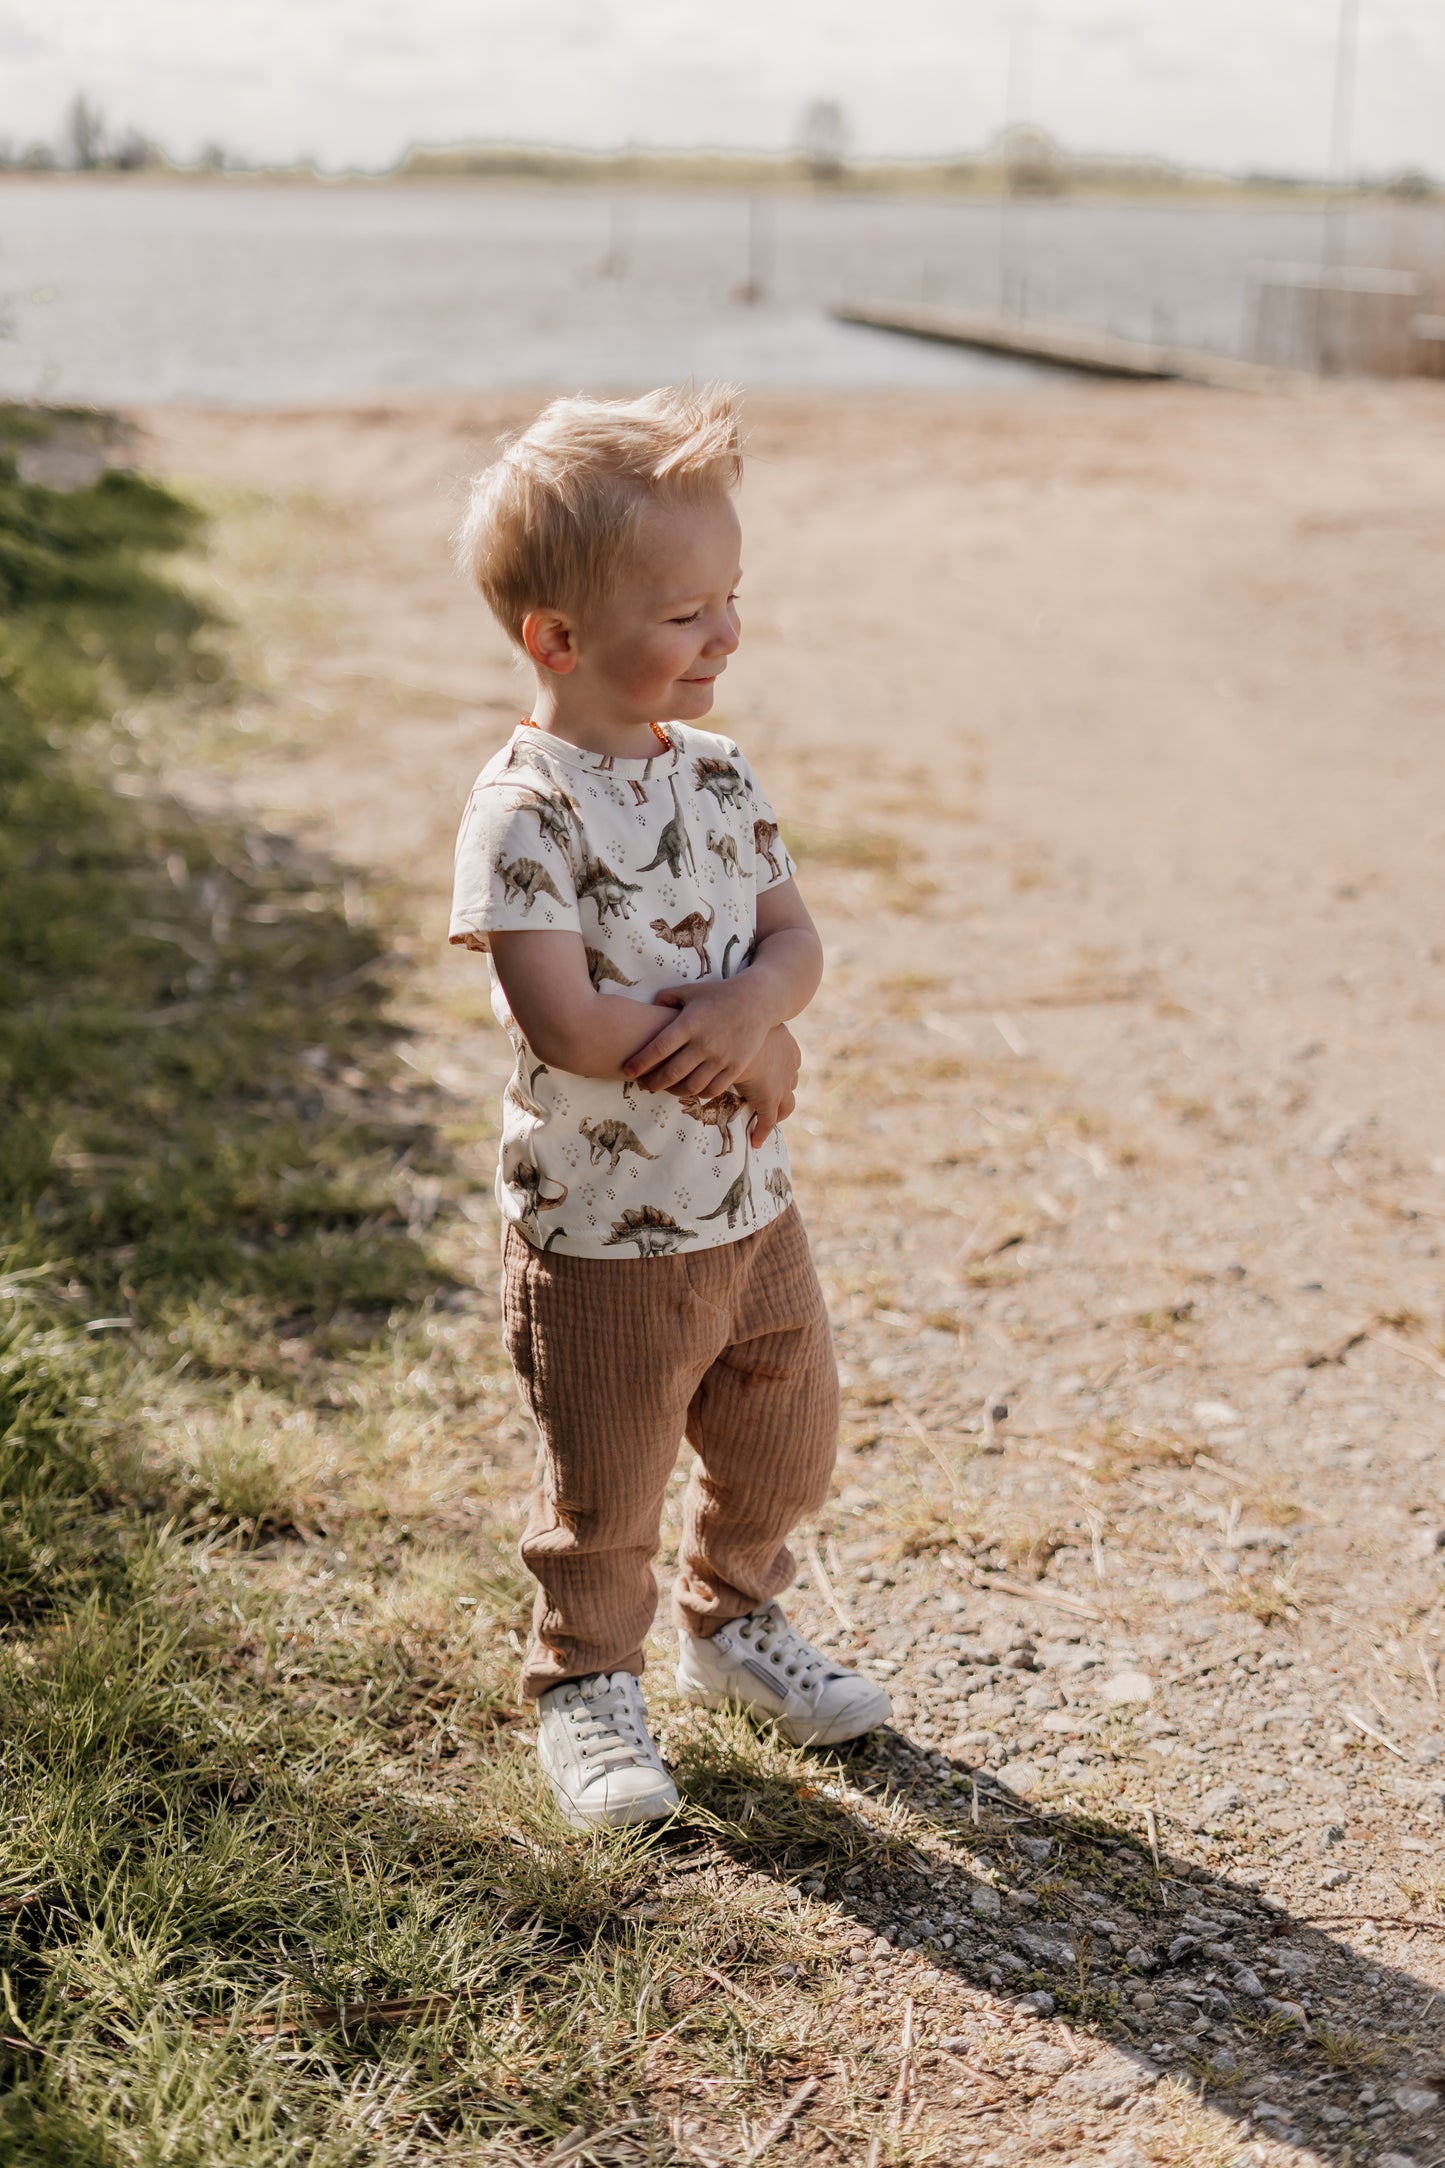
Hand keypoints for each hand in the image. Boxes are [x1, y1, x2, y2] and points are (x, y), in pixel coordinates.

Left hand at [622, 978, 773, 1100]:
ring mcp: (721, 1057)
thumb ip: (668, 997)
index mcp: (689, 1024)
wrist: (758, 1000)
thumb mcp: (692, 990)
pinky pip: (713, 1089)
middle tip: (644, 1085)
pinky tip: (691, 1089)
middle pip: (671, 1072)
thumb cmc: (720, 994)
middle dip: (653, 1083)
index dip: (640, 1062)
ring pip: (691, 1086)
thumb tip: (651, 1004)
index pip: (658, 1049)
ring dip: (674, 1091)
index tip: (628, 1071)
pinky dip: (698, 1093)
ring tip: (666, 1088)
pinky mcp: (736, 1067)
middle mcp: (704, 1043)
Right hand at [734, 1023, 800, 1148]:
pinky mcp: (768, 1099)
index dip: (784, 1067)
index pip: (790, 1057)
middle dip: (784, 1088)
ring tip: (768, 1118)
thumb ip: (732, 1025)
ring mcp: (781, 1082)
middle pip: (792, 1080)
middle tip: (774, 1095)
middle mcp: (788, 1062)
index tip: (775, 1070)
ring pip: (787, 1103)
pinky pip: (768, 1120)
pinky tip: (755, 1140)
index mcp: (784, 1042)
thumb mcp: (735, 1023)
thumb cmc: (724, 1022)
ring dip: (778, 1111)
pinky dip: (763, 1131)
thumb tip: (717, 1012)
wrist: (722, 1033)